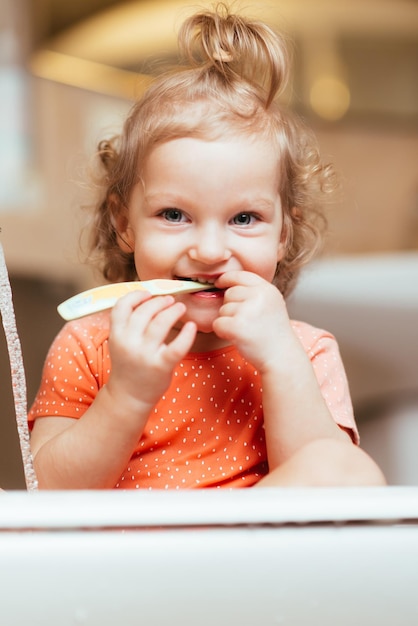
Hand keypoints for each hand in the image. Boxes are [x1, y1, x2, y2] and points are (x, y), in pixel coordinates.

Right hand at [106, 290, 196, 410]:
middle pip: (145, 311)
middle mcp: (128, 343)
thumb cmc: (129, 364)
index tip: (148, 293)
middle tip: (170, 300)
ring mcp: (145, 355)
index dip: (136, 295)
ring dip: (173, 311)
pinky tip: (192, 327)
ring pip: (161, 323)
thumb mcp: (120, 342)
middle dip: (160, 301)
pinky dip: (187, 335)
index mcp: (116, 334)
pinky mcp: (161, 366)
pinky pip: (177, 346)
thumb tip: (148, 297)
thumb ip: (129, 322)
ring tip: (180, 308)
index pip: (122, 305)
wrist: (129, 396)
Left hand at [213, 271, 298, 372]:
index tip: (219, 283)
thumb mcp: (271, 304)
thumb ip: (254, 293)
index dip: (227, 278)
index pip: (241, 275)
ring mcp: (247, 311)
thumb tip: (227, 285)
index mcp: (267, 289)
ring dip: (228, 321)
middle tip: (246, 322)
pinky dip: (223, 332)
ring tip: (246, 330)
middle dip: (231, 307)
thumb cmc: (274, 333)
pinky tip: (238, 337)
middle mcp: (258, 296)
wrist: (282, 357)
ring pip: (223, 310)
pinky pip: (217, 324)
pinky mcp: (237, 326)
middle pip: (229, 293)